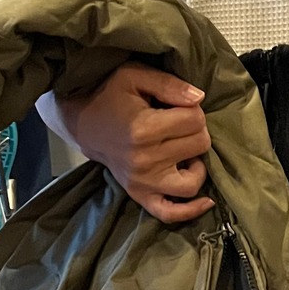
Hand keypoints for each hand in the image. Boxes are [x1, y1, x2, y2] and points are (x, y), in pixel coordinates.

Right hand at [56, 62, 213, 223]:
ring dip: (197, 165)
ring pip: (192, 182)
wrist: (82, 122)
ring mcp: (142, 182)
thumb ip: (169, 84)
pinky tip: (206, 201)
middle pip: (199, 145)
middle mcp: (145, 160)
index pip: (196, 120)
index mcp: (144, 129)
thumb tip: (199, 98)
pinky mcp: (140, 195)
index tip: (178, 106)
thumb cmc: (110, 95)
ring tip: (185, 152)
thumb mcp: (135, 76)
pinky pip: (170, 213)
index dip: (194, 108)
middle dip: (196, 130)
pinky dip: (190, 211)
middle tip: (179, 124)